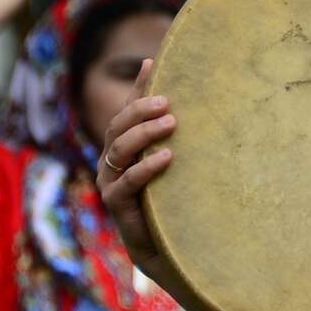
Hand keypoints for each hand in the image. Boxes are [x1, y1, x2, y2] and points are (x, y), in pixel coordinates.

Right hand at [95, 59, 176, 274]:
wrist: (165, 248)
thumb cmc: (171, 202)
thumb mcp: (175, 166)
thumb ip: (177, 139)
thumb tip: (199, 105)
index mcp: (124, 147)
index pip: (128, 110)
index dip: (138, 87)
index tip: (151, 63)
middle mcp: (112, 161)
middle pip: (119, 125)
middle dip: (141, 109)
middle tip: (168, 102)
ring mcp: (111, 182)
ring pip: (119, 148)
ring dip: (145, 133)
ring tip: (171, 123)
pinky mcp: (117, 204)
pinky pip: (128, 181)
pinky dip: (146, 167)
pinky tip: (167, 157)